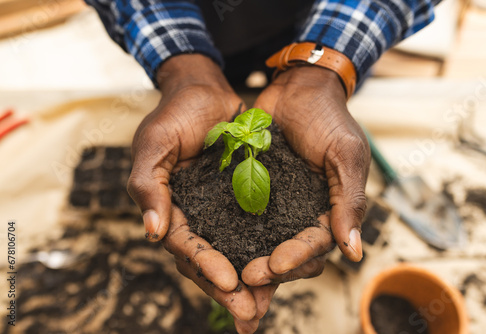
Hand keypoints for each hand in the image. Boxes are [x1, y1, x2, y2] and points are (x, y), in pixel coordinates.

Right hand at [127, 54, 272, 332]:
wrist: (204, 90)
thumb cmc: (173, 114)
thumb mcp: (153, 145)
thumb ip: (148, 186)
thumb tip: (152, 233)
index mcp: (171, 209)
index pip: (185, 246)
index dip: (204, 266)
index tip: (228, 283)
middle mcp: (197, 215)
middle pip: (210, 261)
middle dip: (229, 290)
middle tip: (251, 313)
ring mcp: (221, 208)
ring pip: (235, 252)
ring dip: (251, 280)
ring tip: (267, 305)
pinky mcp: (246, 197)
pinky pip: (257, 229)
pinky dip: (267, 250)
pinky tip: (284, 269)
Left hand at [246, 65, 369, 285]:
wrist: (298, 87)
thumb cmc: (329, 118)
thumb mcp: (346, 155)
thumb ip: (349, 201)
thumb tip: (354, 254)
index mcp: (328, 210)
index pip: (314, 245)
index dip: (295, 259)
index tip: (274, 267)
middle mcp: (300, 213)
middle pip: (286, 254)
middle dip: (268, 271)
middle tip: (244, 281)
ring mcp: (274, 203)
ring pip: (260, 242)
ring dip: (245, 261)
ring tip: (225, 274)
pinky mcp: (250, 189)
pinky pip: (238, 216)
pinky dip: (227, 233)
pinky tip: (209, 245)